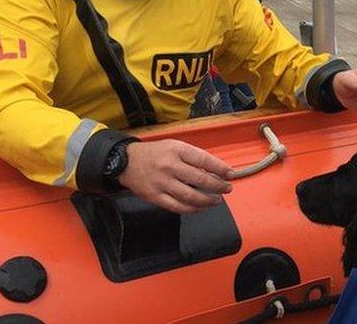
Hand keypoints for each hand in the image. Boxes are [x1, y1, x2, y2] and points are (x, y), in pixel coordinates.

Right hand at [117, 139, 233, 213]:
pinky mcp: (155, 197)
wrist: (126, 162)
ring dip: (208, 200)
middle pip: (200, 179)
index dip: (220, 168)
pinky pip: (177, 207)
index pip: (204, 160)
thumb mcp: (175, 146)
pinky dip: (192, 209)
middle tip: (227, 188)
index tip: (230, 174)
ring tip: (217, 200)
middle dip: (218, 186)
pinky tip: (200, 207)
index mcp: (176, 150)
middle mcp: (170, 166)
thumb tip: (214, 171)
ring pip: (190, 196)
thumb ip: (193, 157)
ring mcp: (162, 183)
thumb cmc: (155, 153)